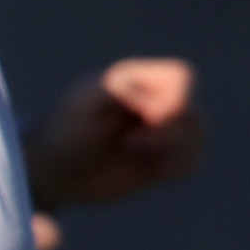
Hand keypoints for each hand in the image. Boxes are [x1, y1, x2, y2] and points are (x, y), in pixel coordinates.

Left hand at [26, 57, 200, 214]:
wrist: (51, 172)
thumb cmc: (62, 133)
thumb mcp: (82, 105)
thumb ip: (115, 89)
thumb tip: (152, 100)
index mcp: (138, 79)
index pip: (181, 76)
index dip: (173, 100)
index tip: (144, 119)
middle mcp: (156, 101)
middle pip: (192, 111)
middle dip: (166, 133)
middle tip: (129, 144)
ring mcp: (163, 131)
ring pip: (199, 137)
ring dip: (171, 152)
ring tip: (134, 154)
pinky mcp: (164, 159)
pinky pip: (193, 163)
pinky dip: (175, 170)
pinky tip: (149, 173)